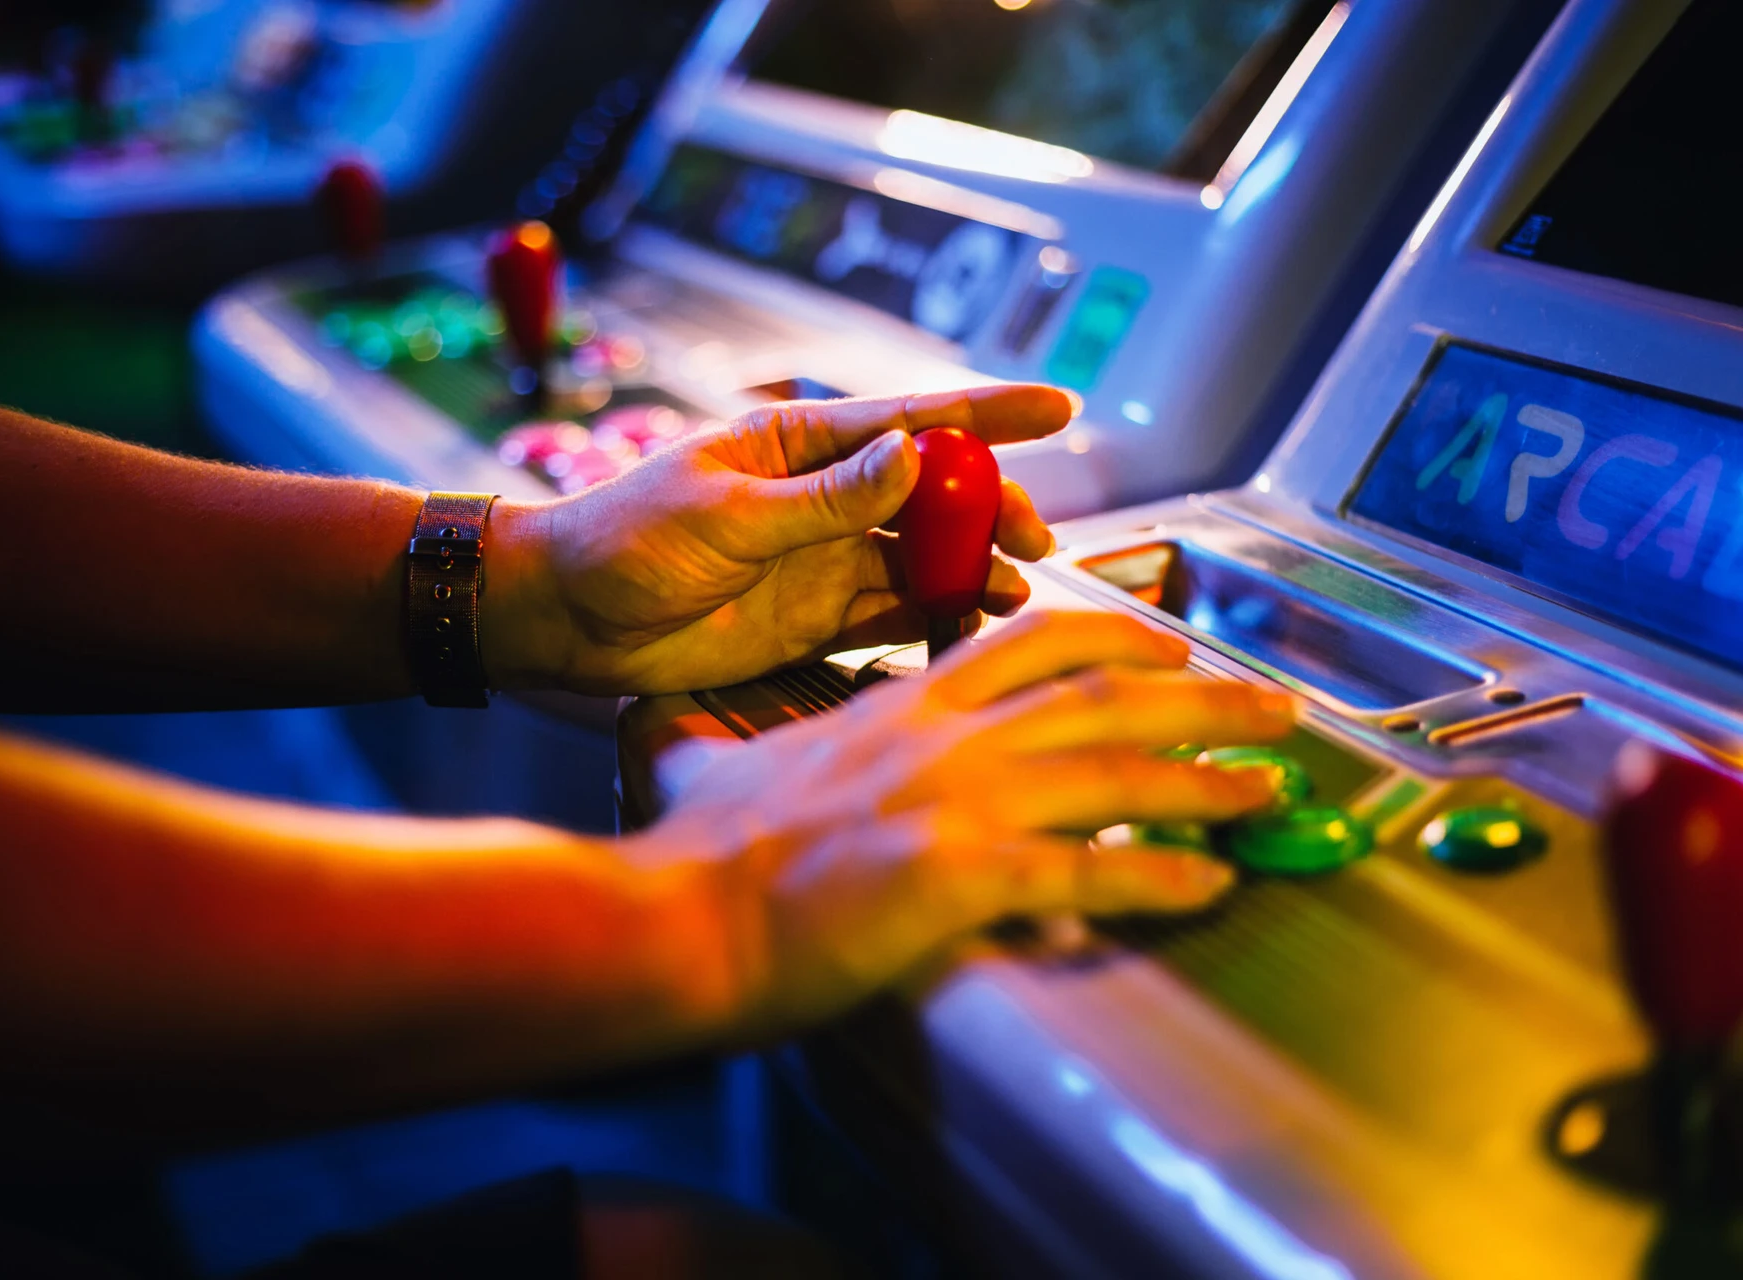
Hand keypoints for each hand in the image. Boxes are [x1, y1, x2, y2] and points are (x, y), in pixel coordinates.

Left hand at [478, 386, 1068, 694]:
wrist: (567, 621)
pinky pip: (896, 614)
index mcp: (799, 445)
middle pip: (934, 494)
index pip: (910, 418)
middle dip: (991, 508)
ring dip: (972, 569)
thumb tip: (910, 459)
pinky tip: (972, 625)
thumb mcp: (723, 513)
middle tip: (1034, 538)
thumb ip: (821, 499)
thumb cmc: (624, 541)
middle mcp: (825, 498)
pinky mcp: (818, 619)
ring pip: (924, 558)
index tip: (1060, 407)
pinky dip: (938, 619)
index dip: (989, 414)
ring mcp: (826, 559)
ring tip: (1013, 591)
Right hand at [643, 611, 1294, 1037]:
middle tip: (1274, 708)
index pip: (1029, 640)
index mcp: (901, 706)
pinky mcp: (957, 878)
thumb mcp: (703, 762)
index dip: (1116, 633)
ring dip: (1207, 777)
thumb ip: (708, 737)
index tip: (1169, 644)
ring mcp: (955, 802)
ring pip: (1113, 768)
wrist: (677, 920)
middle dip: (1203, 694)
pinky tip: (1208, 885)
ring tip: (1271, 790)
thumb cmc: (695, 854)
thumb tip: (652, 724)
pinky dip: (1157, 877)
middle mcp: (943, 738)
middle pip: (1102, 692)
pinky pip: (1086, 872)